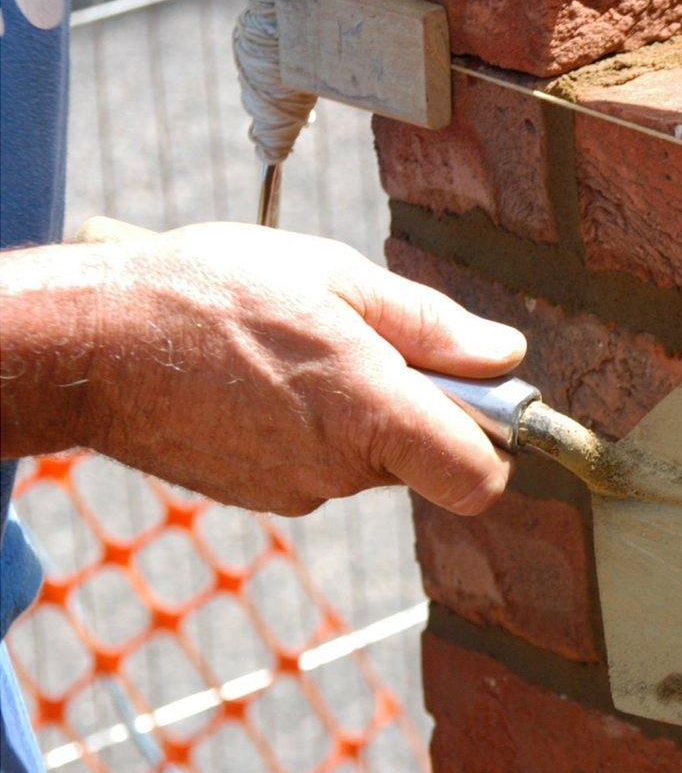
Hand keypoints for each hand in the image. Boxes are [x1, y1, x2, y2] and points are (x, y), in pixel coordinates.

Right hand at [62, 223, 524, 514]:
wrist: (88, 342)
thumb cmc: (205, 294)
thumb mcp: (334, 276)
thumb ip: (429, 323)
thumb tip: (503, 354)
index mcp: (370, 415)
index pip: (478, 479)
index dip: (495, 443)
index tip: (482, 397)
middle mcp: (337, 471)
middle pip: (423, 456)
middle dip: (416, 405)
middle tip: (365, 339)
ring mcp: (294, 492)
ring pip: (368, 457)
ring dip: (357, 411)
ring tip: (298, 349)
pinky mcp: (258, 496)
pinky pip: (318, 463)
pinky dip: (309, 426)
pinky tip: (264, 377)